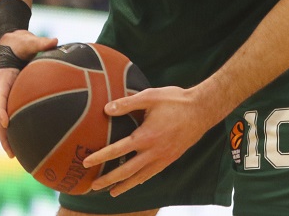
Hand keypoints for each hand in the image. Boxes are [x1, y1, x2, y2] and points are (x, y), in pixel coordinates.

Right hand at [0, 30, 57, 156]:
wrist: (11, 44)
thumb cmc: (20, 43)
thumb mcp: (28, 41)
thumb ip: (40, 42)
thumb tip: (54, 40)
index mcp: (3, 79)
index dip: (1, 110)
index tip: (5, 122)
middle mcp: (2, 92)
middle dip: (3, 136)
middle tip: (10, 152)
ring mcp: (7, 98)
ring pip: (4, 123)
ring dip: (8, 140)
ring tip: (16, 157)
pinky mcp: (14, 100)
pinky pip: (15, 118)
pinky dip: (18, 131)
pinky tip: (29, 144)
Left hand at [82, 86, 218, 196]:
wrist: (202, 110)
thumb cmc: (175, 100)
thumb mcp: (150, 96)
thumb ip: (127, 103)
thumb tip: (107, 109)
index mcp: (145, 136)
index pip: (117, 150)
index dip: (100, 157)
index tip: (86, 162)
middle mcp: (153, 152)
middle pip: (126, 171)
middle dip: (108, 180)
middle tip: (93, 186)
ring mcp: (163, 158)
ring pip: (140, 177)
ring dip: (124, 185)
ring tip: (111, 192)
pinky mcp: (171, 158)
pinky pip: (153, 174)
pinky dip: (141, 180)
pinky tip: (135, 182)